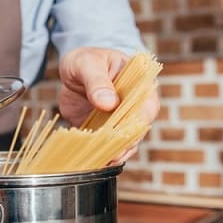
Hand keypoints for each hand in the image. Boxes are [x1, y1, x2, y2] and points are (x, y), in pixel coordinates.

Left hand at [58, 47, 159, 162]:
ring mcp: (119, 122)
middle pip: (137, 131)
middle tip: (112, 155)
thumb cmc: (87, 60)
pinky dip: (101, 155)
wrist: (75, 69)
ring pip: (124, 144)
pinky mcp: (104, 131)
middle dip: (125, 144)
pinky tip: (93, 162)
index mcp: (139, 86)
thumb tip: (108, 102)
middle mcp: (134, 108)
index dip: (138, 121)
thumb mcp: (88, 63)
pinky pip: (106, 147)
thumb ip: (97, 81)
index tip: (124, 132)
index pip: (147, 108)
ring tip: (103, 162)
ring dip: (115, 154)